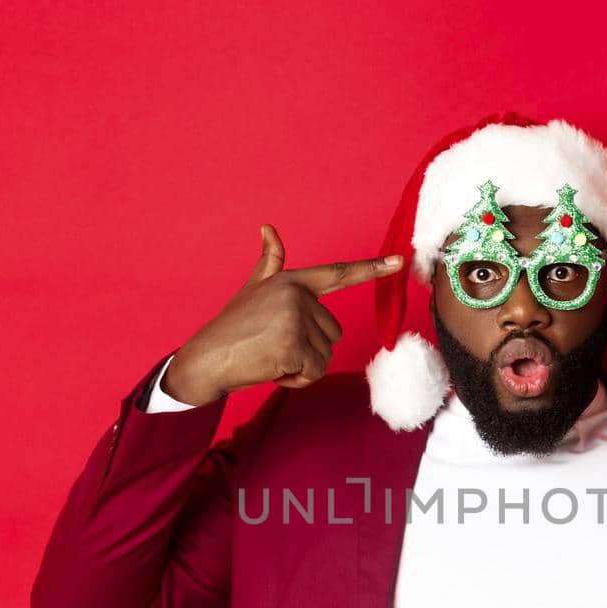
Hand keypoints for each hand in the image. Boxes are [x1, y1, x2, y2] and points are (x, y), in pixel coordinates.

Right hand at [164, 225, 404, 404]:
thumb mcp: (253, 290)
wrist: (206, 359)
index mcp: (291, 281)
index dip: (371, 268)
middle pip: (333, 332)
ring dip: (302, 366)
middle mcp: (296, 295)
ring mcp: (295, 319)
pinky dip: (297, 379)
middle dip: (309, 348)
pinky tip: (273, 370)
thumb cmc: (232, 328)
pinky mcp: (293, 345)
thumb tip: (268, 228)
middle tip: (274, 346)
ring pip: (326, 355)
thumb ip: (270, 264)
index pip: (338, 274)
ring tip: (272, 356)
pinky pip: (314, 371)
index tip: (400, 261)